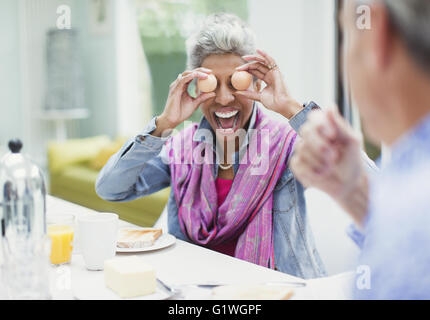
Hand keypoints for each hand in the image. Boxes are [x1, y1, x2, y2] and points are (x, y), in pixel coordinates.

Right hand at [155, 68, 215, 135]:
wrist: (173, 120)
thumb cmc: (182, 112)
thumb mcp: (195, 103)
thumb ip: (203, 97)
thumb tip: (213, 93)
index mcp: (183, 86)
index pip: (192, 75)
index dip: (201, 73)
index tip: (211, 74)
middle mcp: (179, 84)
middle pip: (189, 72)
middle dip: (200, 70)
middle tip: (210, 72)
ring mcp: (176, 86)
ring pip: (186, 74)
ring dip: (197, 73)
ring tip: (206, 75)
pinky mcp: (174, 90)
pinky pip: (182, 80)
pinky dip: (190, 76)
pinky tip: (197, 75)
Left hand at [234, 49, 301, 118]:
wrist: (281, 104)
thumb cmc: (273, 103)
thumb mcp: (258, 97)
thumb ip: (249, 94)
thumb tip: (237, 92)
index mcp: (267, 80)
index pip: (255, 71)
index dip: (246, 70)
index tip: (237, 71)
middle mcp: (271, 74)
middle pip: (257, 66)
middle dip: (247, 65)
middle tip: (238, 67)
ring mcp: (274, 72)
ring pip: (262, 61)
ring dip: (253, 58)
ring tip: (244, 57)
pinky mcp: (277, 70)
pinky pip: (270, 60)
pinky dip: (264, 54)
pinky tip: (258, 50)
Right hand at [290, 108, 368, 224]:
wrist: (348, 184)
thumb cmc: (351, 161)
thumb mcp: (351, 142)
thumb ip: (339, 125)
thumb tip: (329, 106)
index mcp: (325, 126)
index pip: (314, 117)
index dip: (320, 125)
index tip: (332, 136)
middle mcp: (311, 136)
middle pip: (305, 131)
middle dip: (320, 146)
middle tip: (333, 157)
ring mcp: (302, 150)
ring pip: (302, 149)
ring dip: (319, 161)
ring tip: (331, 168)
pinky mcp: (297, 165)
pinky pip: (298, 163)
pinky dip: (312, 171)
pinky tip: (322, 174)